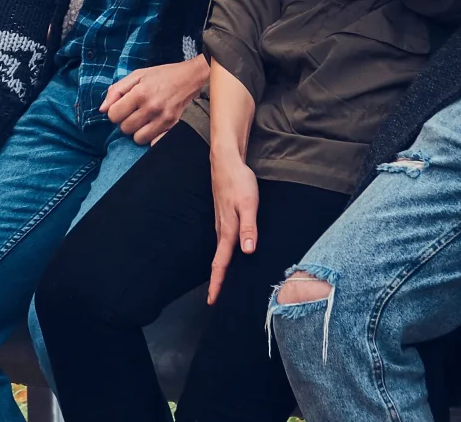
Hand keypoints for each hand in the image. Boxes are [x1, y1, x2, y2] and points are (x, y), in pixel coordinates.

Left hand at [100, 55, 208, 144]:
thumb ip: (116, 90)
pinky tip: (153, 126)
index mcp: (140, 93)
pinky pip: (154, 142)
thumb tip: (102, 109)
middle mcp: (151, 107)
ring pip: (138, 138)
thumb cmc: (161, 75)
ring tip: (143, 119)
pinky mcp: (173, 126)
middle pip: (125, 128)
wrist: (189, 78)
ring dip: (137, 131)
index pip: (114, 115)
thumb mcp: (137, 75)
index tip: (121, 107)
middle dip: (125, 121)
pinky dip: (151, 137)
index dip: (114, 112)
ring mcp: (163, 118)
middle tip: (134, 112)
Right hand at [208, 144, 258, 305]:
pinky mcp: (223, 216)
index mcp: (228, 229)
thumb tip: (247, 251)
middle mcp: (222, 229)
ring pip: (219, 251)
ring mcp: (221, 222)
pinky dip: (222, 254)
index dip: (217, 282)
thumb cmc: (239, 180)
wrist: (226, 160)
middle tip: (213, 299)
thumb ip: (249, 227)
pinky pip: (222, 241)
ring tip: (219, 284)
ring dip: (219, 268)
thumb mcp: (249, 203)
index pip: (221, 261)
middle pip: (218, 260)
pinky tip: (226, 256)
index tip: (212, 300)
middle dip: (216, 280)